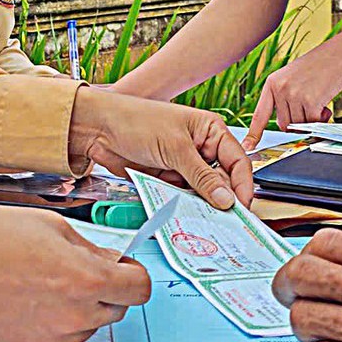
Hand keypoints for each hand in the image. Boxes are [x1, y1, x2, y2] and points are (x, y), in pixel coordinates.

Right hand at [0, 205, 150, 341]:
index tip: (123, 271)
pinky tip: (22, 304)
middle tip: (72, 271)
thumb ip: (88, 250)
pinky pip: (54, 341)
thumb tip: (107, 264)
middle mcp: (74, 316)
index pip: (139, 289)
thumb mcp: (50, 225)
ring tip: (37, 285)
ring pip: (84, 327)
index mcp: (86, 279)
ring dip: (74, 309)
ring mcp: (51, 341)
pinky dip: (46, 326)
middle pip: (115, 310)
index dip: (132, 276)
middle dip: (103, 291)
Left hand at [71, 88, 251, 209]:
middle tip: (226, 220)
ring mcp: (184, 165)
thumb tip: (226, 198)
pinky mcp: (168, 178)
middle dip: (223, 198)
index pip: (237, 161)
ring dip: (204, 205)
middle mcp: (201, 148)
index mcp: (210, 130)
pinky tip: (187, 215)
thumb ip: (202, 176)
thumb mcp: (175, 147)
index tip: (242, 207)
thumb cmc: (136, 121)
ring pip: (204, 192)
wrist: (98, 129)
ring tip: (207, 221)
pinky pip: (184, 197)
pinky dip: (186, 206)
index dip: (243, 185)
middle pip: (223, 179)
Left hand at [244, 42, 341, 148]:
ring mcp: (293, 95)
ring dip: (312, 120)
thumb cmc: (322, 66)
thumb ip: (286, 98)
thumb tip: (288, 126)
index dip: (254, 133)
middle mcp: (279, 89)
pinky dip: (322, 119)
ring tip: (321, 102)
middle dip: (298, 122)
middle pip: (284, 124)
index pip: (260, 114)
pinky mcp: (309, 101)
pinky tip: (327, 106)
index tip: (248, 147)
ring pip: (299, 126)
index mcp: (272, 83)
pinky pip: (313, 123)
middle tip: (312, 107)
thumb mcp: (294, 78)